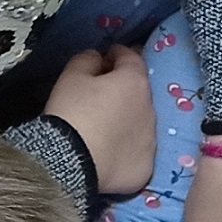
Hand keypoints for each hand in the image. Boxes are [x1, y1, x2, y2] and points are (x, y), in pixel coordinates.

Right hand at [45, 45, 155, 196]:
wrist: (69, 162)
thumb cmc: (71, 113)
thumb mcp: (71, 77)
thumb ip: (87, 60)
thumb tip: (98, 58)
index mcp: (135, 83)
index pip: (131, 58)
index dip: (117, 54)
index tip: (107, 56)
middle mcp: (150, 110)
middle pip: (139, 92)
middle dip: (124, 89)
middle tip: (102, 93)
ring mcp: (151, 140)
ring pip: (141, 123)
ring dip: (128, 119)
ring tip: (106, 126)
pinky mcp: (146, 166)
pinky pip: (138, 152)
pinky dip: (127, 148)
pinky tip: (111, 151)